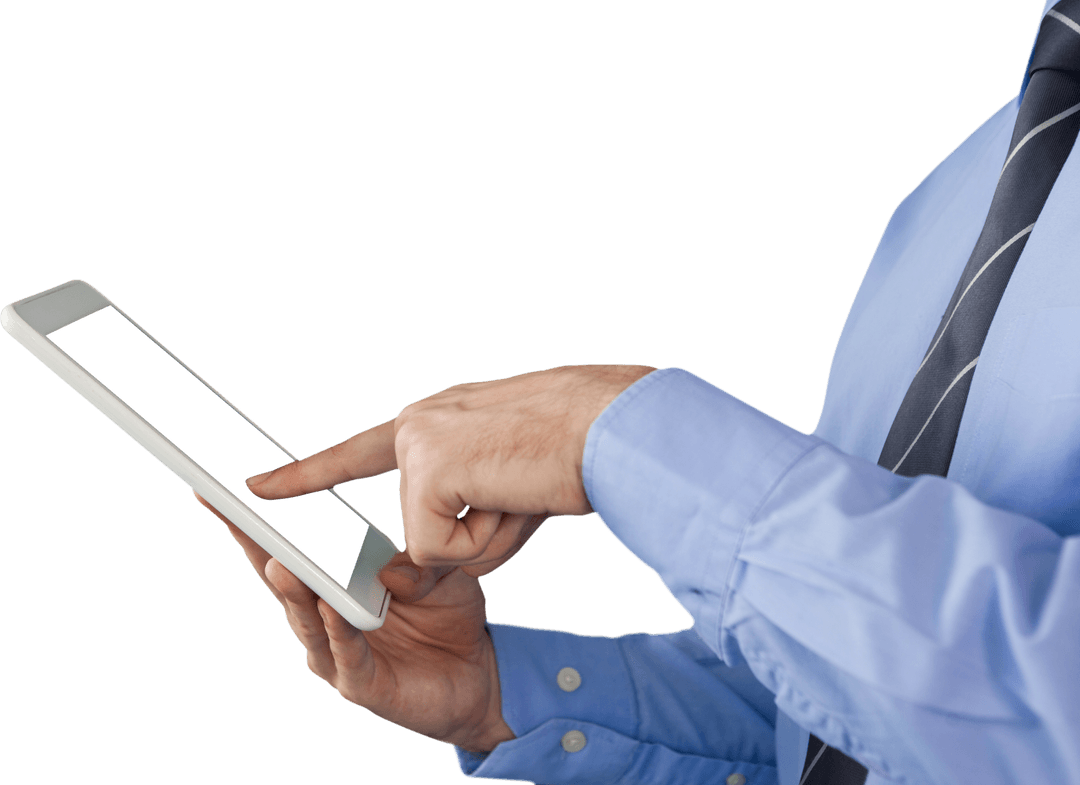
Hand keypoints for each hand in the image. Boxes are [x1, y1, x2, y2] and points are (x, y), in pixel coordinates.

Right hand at [195, 492, 517, 753]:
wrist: (475, 672)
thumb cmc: (446, 615)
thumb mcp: (440, 573)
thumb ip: (417, 564)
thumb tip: (387, 571)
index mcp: (334, 582)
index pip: (289, 548)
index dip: (256, 523)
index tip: (222, 489)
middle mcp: (324, 617)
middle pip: (282, 580)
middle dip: (257, 547)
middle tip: (235, 514)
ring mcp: (338, 653)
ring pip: (307, 620)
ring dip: (294, 593)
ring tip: (281, 564)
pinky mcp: (363, 685)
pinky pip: (346, 656)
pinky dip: (337, 633)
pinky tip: (332, 609)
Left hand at [246, 363, 653, 572]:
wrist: (610, 426)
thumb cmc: (574, 456)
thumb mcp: (506, 497)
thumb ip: (453, 526)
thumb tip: (407, 574)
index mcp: (436, 424)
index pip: (359, 454)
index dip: (309, 475)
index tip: (256, 487)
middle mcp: (417, 426)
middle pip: (416, 527)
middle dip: (475, 539)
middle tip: (519, 494)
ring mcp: (417, 443)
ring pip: (432, 545)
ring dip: (489, 538)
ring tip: (527, 487)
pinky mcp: (428, 468)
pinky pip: (440, 549)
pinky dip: (485, 542)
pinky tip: (513, 494)